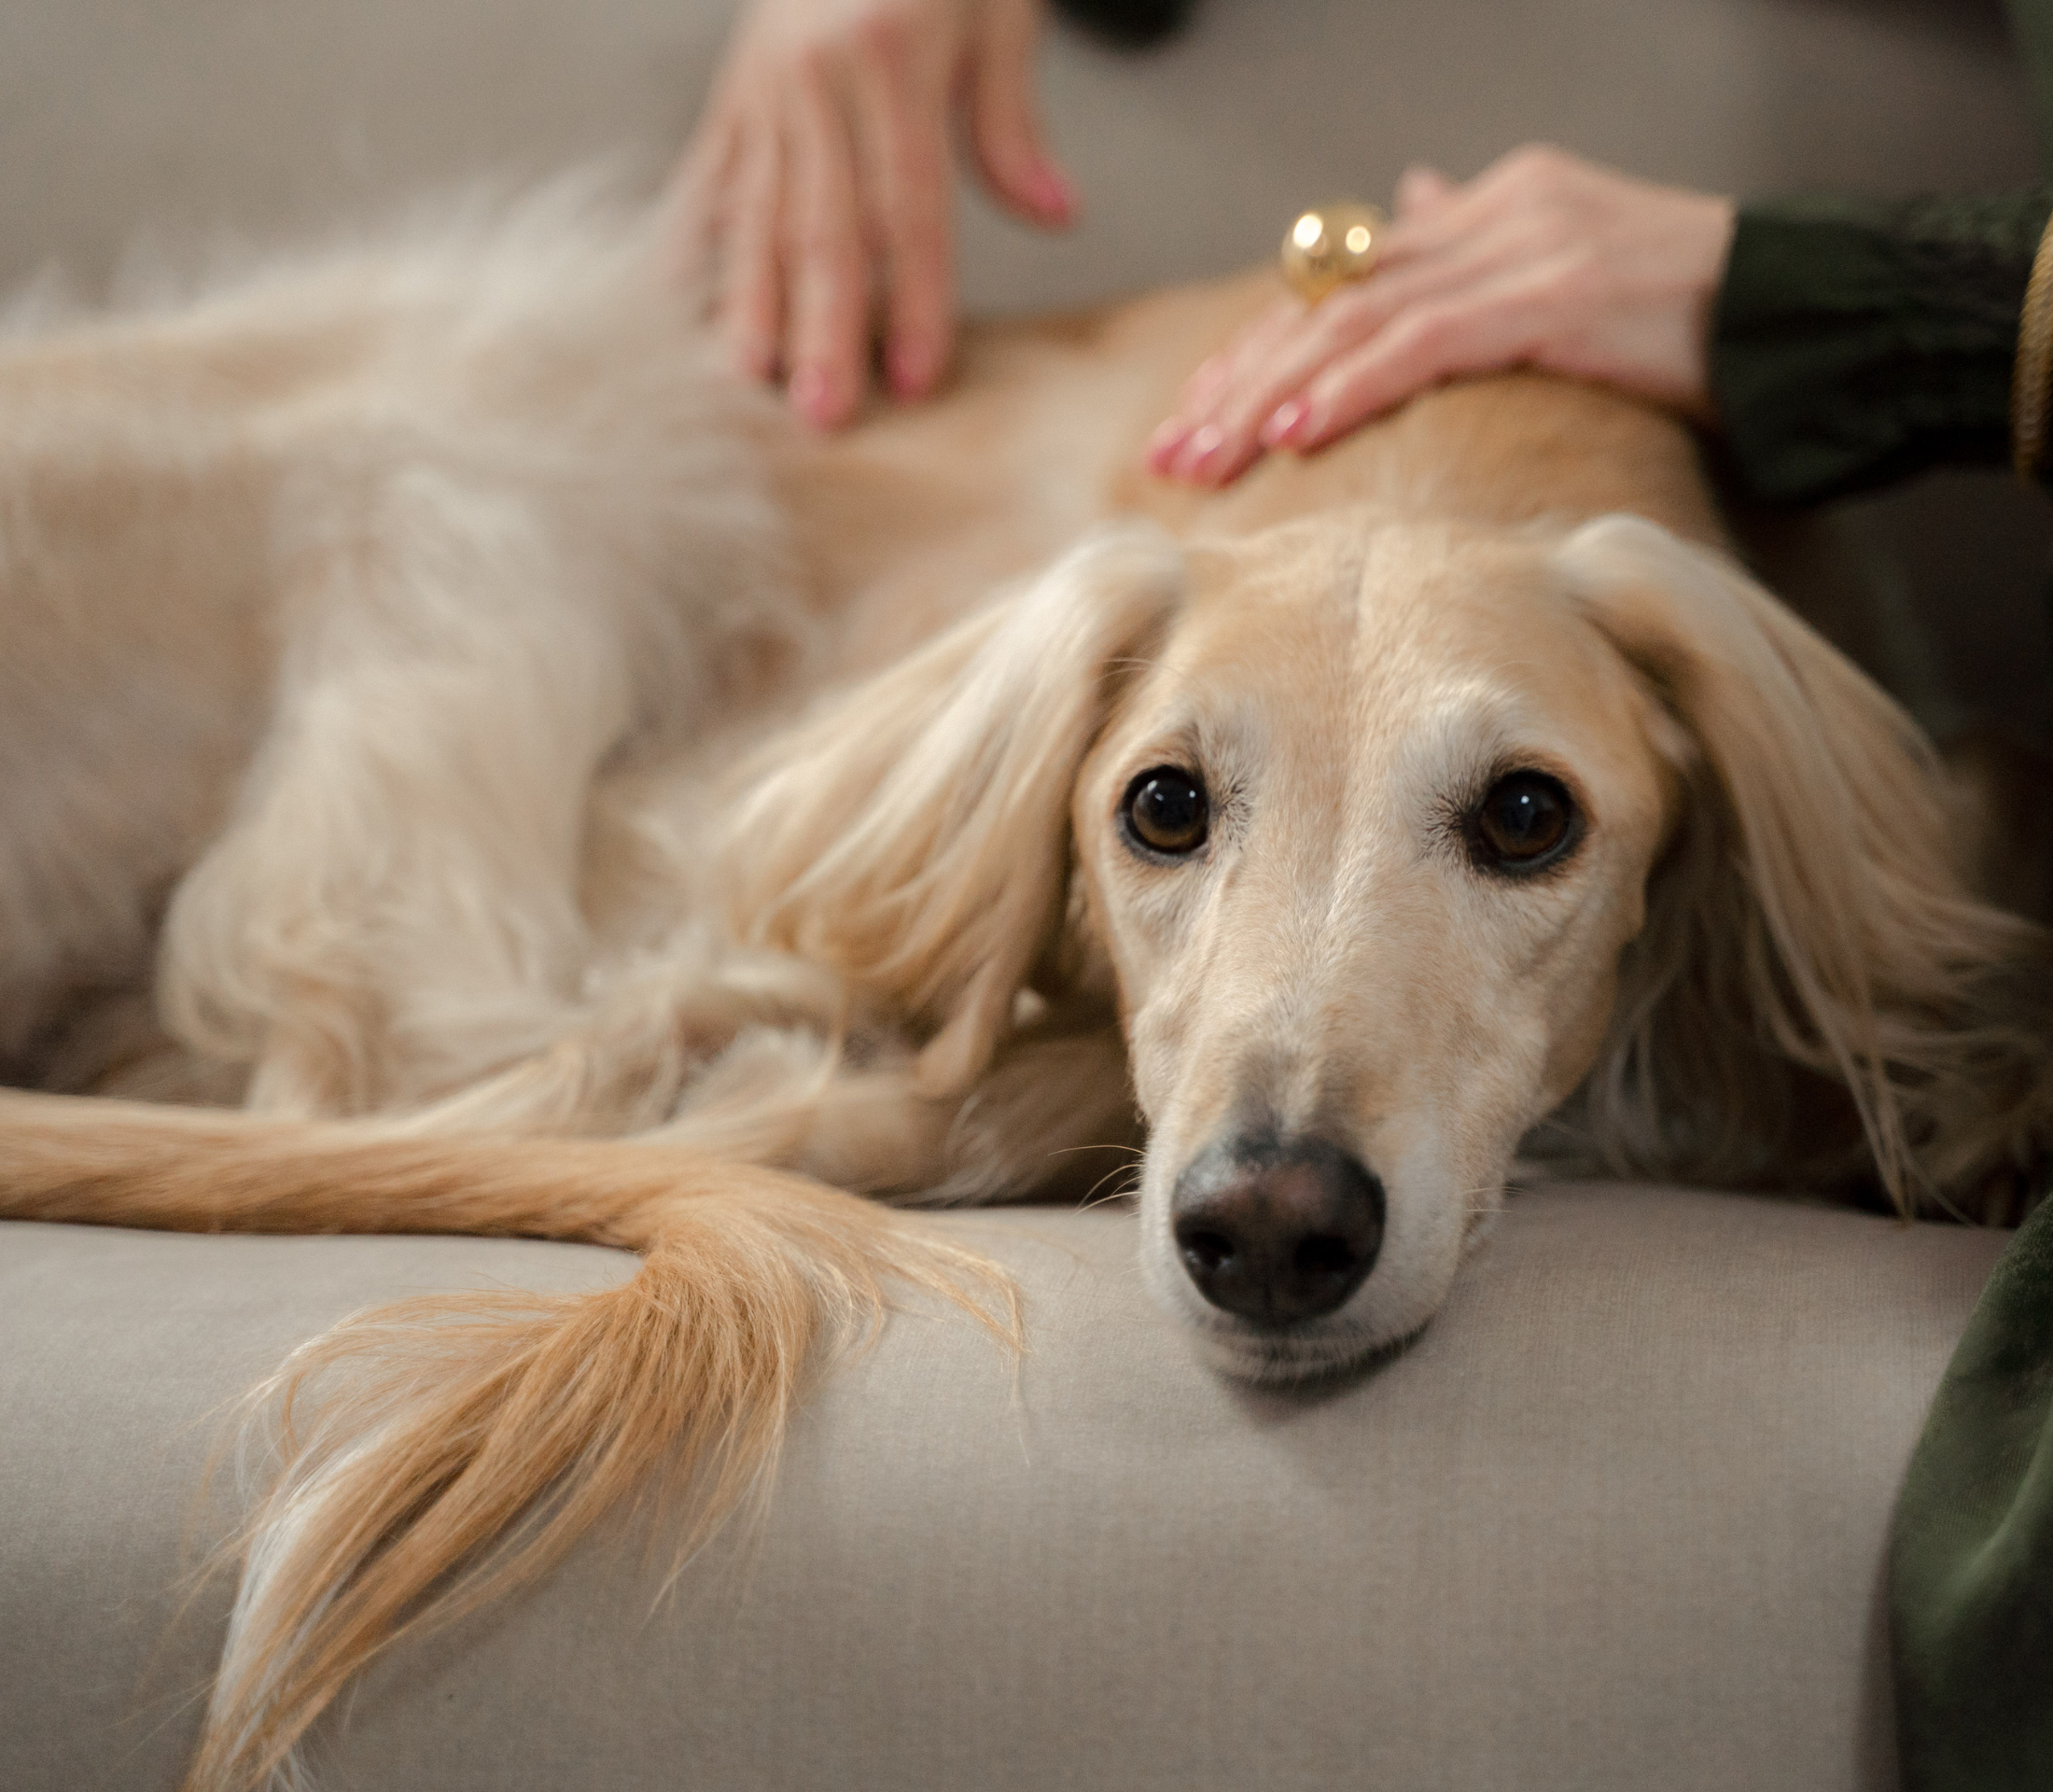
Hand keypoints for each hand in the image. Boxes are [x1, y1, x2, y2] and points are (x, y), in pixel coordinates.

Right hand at [672, 0, 1075, 428]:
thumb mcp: (1001, 5)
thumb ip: (1011, 117)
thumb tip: (1054, 215)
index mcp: (892, 55)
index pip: (908, 207)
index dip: (914, 299)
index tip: (915, 379)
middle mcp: (815, 78)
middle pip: (822, 228)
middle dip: (821, 330)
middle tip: (821, 416)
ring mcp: (762, 89)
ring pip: (754, 216)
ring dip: (748, 309)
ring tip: (743, 387)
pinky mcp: (731, 94)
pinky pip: (705, 182)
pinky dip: (688, 251)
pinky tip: (674, 314)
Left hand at [1147, 145, 1736, 485]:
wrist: (1802, 313)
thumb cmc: (1690, 318)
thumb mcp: (1564, 272)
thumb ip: (1475, 253)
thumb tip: (1409, 206)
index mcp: (1486, 211)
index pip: (1341, 279)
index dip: (1259, 348)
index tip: (1198, 415)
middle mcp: (1489, 214)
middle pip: (1328, 294)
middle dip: (1238, 376)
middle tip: (1172, 448)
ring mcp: (1518, 248)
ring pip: (1356, 316)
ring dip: (1268, 393)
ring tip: (1205, 456)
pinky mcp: (1551, 294)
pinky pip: (1421, 342)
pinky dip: (1347, 388)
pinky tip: (1292, 436)